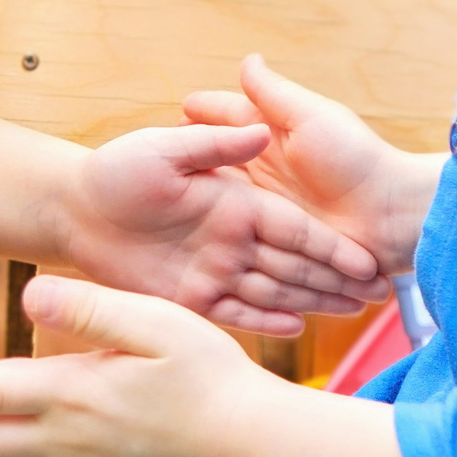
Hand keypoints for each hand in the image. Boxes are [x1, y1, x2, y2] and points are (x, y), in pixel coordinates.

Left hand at [57, 121, 387, 334]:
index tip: (366, 260)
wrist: (75, 208)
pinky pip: (236, 312)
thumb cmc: (118, 170)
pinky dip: (266, 320)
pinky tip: (298, 327)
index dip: (329, 245)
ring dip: (313, 300)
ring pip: (273, 290)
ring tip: (353, 313)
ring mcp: (214, 269)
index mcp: (235, 202)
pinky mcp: (189, 297)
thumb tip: (262, 129)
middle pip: (294, 263)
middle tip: (380, 294)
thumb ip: (214, 145)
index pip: (293, 228)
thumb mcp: (164, 149)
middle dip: (336, 277)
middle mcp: (232, 238)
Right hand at [181, 55, 437, 275]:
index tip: (178, 108)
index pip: (226, 120)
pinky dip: (222, 239)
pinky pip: (240, 242)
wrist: (392, 217)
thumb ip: (274, 94)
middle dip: (189, 159)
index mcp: (271, 138)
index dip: (201, 114)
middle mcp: (265, 174)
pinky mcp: (274, 247)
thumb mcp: (312, 119)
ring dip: (199, 202)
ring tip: (163, 204)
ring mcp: (268, 212)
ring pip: (222, 204)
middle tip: (154, 159)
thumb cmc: (357, 161)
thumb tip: (245, 59)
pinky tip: (197, 244)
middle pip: (216, 162)